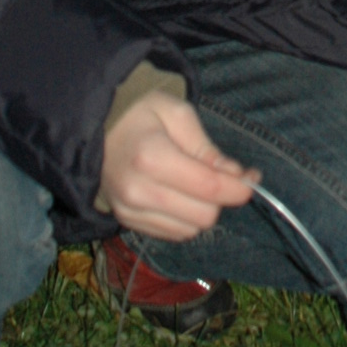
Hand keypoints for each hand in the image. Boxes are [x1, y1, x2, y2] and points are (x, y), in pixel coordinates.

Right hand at [100, 94, 257, 240]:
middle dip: (221, 198)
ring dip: (203, 210)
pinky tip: (180, 195)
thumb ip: (207, 147)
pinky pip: (172, 234)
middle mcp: (138, 191)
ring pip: (190, 230)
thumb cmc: (140, 113)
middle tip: (224, 176)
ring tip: (197, 184)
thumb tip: (236, 175)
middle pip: (203, 215)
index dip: (239, 188)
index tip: (252, 177)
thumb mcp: (177, 113)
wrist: (95, 126)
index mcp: (152, 158)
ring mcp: (129, 211)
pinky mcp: (126, 222)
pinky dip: (185, 219)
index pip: (209, 188)